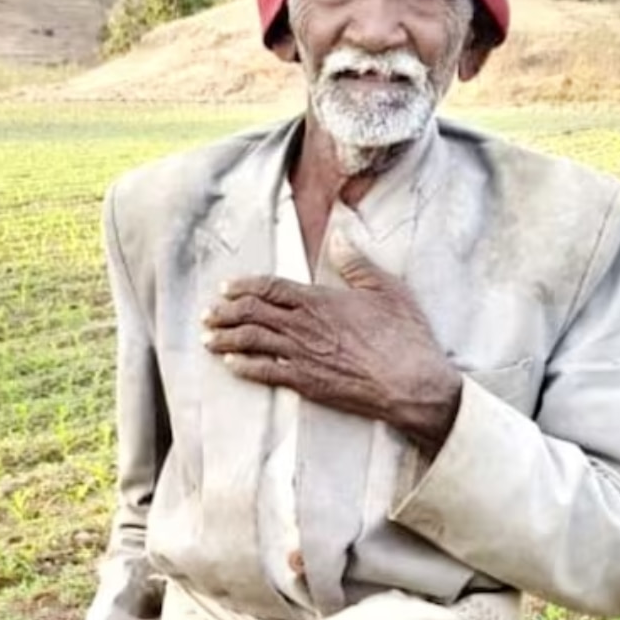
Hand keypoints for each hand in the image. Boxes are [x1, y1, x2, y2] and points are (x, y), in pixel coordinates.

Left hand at [202, 232, 461, 453]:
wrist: (411, 383)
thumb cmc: (404, 336)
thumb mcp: (387, 289)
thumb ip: (357, 263)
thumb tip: (340, 235)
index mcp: (320, 300)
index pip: (270, 287)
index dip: (244, 285)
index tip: (226, 287)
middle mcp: (303, 326)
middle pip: (251, 313)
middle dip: (225, 312)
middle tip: (208, 314)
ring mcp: (302, 356)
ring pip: (251, 342)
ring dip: (225, 339)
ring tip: (208, 339)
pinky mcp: (306, 383)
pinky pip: (265, 372)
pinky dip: (244, 368)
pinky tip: (232, 365)